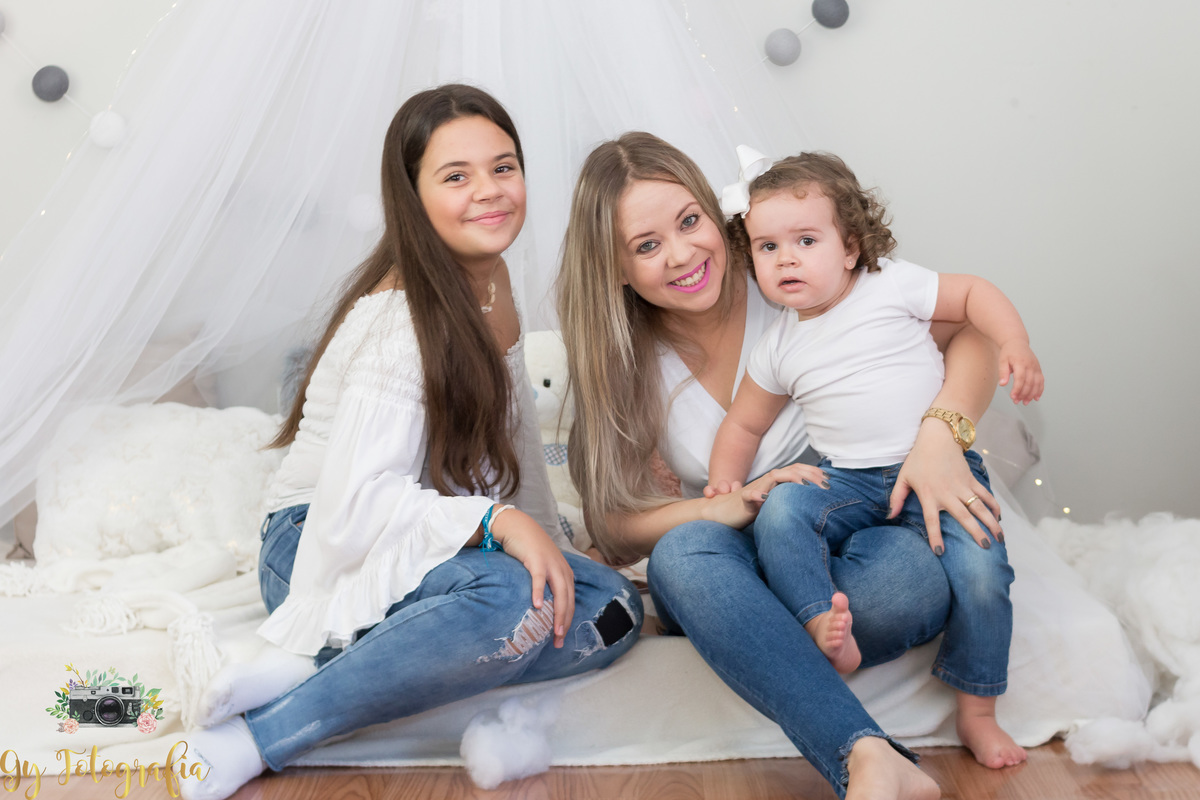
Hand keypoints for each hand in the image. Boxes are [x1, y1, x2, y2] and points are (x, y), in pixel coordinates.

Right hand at [491, 507, 574, 647]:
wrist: (517, 526)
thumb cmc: (528, 549)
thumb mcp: (542, 568)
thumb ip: (546, 584)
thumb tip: (541, 609)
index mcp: (565, 574)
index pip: (570, 601)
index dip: (567, 621)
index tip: (560, 639)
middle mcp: (562, 570)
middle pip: (568, 600)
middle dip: (565, 622)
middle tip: (558, 642)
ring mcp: (551, 564)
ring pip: (559, 592)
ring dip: (558, 613)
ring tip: (554, 631)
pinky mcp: (536, 558)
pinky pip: (539, 578)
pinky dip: (539, 592)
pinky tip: (537, 606)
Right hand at [702, 463, 828, 528]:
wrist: (722, 513)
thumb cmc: (749, 510)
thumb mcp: (774, 505)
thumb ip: (787, 500)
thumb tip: (810, 504)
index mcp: (775, 482)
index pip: (797, 471)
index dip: (813, 473)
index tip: (829, 480)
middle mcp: (767, 482)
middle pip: (790, 470)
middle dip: (808, 475)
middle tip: (825, 484)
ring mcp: (755, 489)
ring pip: (774, 477)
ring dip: (790, 479)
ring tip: (805, 486)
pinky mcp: (743, 500)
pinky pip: (750, 496)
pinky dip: (759, 496)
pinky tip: (768, 499)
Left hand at [889, 420, 1000, 553]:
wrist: (938, 438)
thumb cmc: (918, 460)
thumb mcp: (903, 478)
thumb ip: (897, 498)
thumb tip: (890, 517)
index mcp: (929, 495)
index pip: (931, 520)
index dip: (935, 536)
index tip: (939, 552)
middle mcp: (947, 493)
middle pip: (964, 517)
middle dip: (976, 533)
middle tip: (985, 548)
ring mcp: (962, 487)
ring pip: (980, 508)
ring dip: (991, 523)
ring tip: (999, 539)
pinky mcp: (971, 480)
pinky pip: (986, 495)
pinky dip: (994, 506)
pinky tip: (999, 518)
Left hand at [998, 341, 1043, 404]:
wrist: (1017, 342)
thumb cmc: (1008, 352)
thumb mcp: (1002, 360)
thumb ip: (1003, 372)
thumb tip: (1002, 384)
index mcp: (1020, 362)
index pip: (1021, 378)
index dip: (1017, 389)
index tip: (1013, 397)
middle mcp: (1030, 365)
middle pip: (1029, 382)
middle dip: (1024, 394)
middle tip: (1017, 401)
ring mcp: (1036, 367)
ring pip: (1037, 383)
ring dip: (1032, 394)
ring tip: (1025, 402)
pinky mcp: (1038, 369)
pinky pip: (1041, 381)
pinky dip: (1040, 390)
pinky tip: (1036, 397)